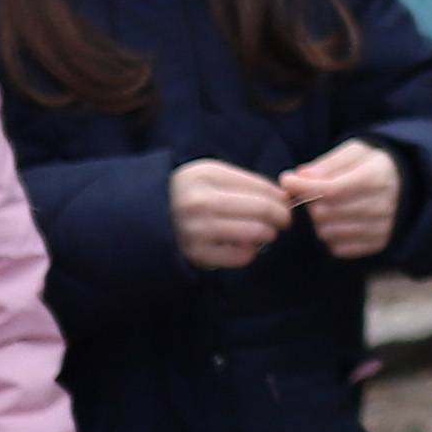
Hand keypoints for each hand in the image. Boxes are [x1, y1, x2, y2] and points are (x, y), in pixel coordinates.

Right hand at [166, 158, 291, 268]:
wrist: (146, 216)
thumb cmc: (188, 193)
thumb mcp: (209, 175)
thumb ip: (244, 182)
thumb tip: (282, 197)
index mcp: (207, 175)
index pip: (262, 186)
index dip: (281, 197)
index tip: (285, 203)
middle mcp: (201, 201)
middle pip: (263, 209)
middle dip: (282, 217)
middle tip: (284, 220)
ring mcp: (198, 229)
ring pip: (257, 233)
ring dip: (268, 234)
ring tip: (265, 232)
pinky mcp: (197, 254)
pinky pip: (241, 256)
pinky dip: (249, 253)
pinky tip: (244, 246)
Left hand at [284, 141, 404, 258]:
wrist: (409, 185)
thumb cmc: (375, 165)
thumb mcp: (356, 152)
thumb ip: (329, 163)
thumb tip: (302, 176)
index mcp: (376, 177)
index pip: (332, 189)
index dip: (304, 187)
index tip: (287, 180)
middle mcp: (382, 205)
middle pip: (326, 213)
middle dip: (310, 202)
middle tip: (313, 191)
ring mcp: (381, 228)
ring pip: (328, 232)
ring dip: (319, 220)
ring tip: (327, 206)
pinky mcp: (378, 244)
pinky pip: (338, 248)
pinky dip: (330, 236)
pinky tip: (337, 221)